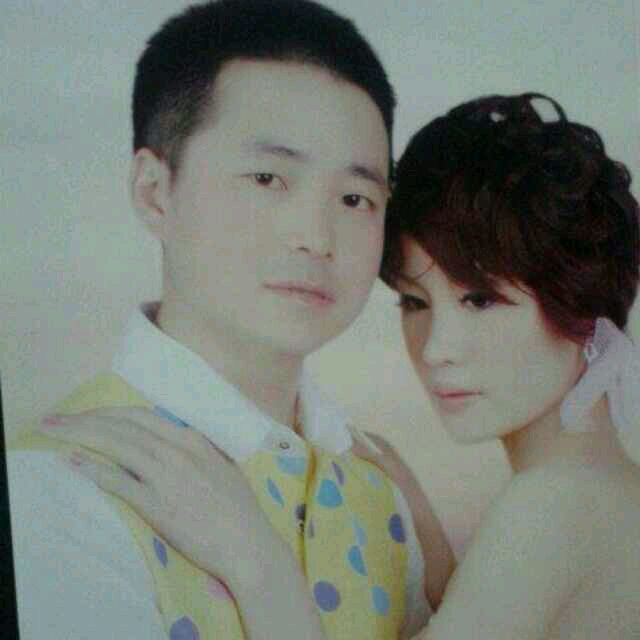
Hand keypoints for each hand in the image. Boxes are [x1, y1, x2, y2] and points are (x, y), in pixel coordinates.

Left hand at [39, 407, 277, 589]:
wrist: (246, 541)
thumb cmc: (238, 506)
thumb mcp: (221, 464)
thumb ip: (196, 448)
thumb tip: (173, 437)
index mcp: (192, 439)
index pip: (142, 416)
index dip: (108, 412)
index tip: (87, 414)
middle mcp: (177, 450)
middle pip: (123, 425)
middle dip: (85, 418)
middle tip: (55, 419)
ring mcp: (166, 476)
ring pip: (117, 445)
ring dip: (80, 435)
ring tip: (54, 432)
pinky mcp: (157, 504)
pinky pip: (118, 481)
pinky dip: (92, 469)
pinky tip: (72, 462)